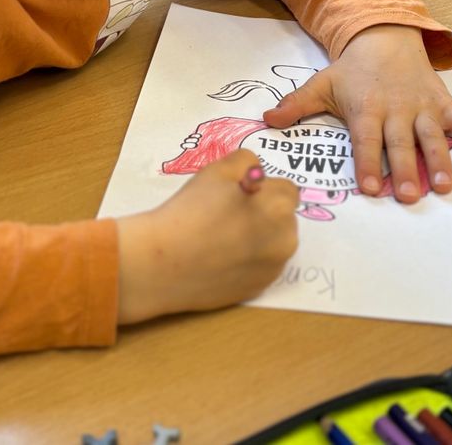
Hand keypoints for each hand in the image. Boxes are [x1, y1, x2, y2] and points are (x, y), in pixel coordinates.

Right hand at [116, 149, 298, 323]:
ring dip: (259, 237)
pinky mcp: (259, 289)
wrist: (164, 262)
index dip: (263, 188)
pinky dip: (248, 261)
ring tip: (221, 238)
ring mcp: (274, 268)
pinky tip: (220, 259)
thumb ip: (245, 161)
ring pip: (274, 243)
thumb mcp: (217, 170)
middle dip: (264, 212)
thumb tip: (256, 173)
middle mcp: (286, 239)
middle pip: (283, 218)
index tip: (239, 194)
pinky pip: (261, 267)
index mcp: (279, 206)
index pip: (286, 190)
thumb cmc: (190, 210)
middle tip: (227, 214)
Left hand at [262, 24, 451, 203]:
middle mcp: (396, 109)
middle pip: (401, 144)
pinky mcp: (443, 102)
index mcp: (365, 108)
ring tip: (445, 186)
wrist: (385, 38)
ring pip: (433, 136)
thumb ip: (296, 105)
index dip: (367, 163)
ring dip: (441, 160)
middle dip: (405, 170)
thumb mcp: (321, 84)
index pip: (366, 140)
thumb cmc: (351, 70)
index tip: (369, 187)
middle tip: (408, 196)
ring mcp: (422, 107)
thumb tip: (266, 120)